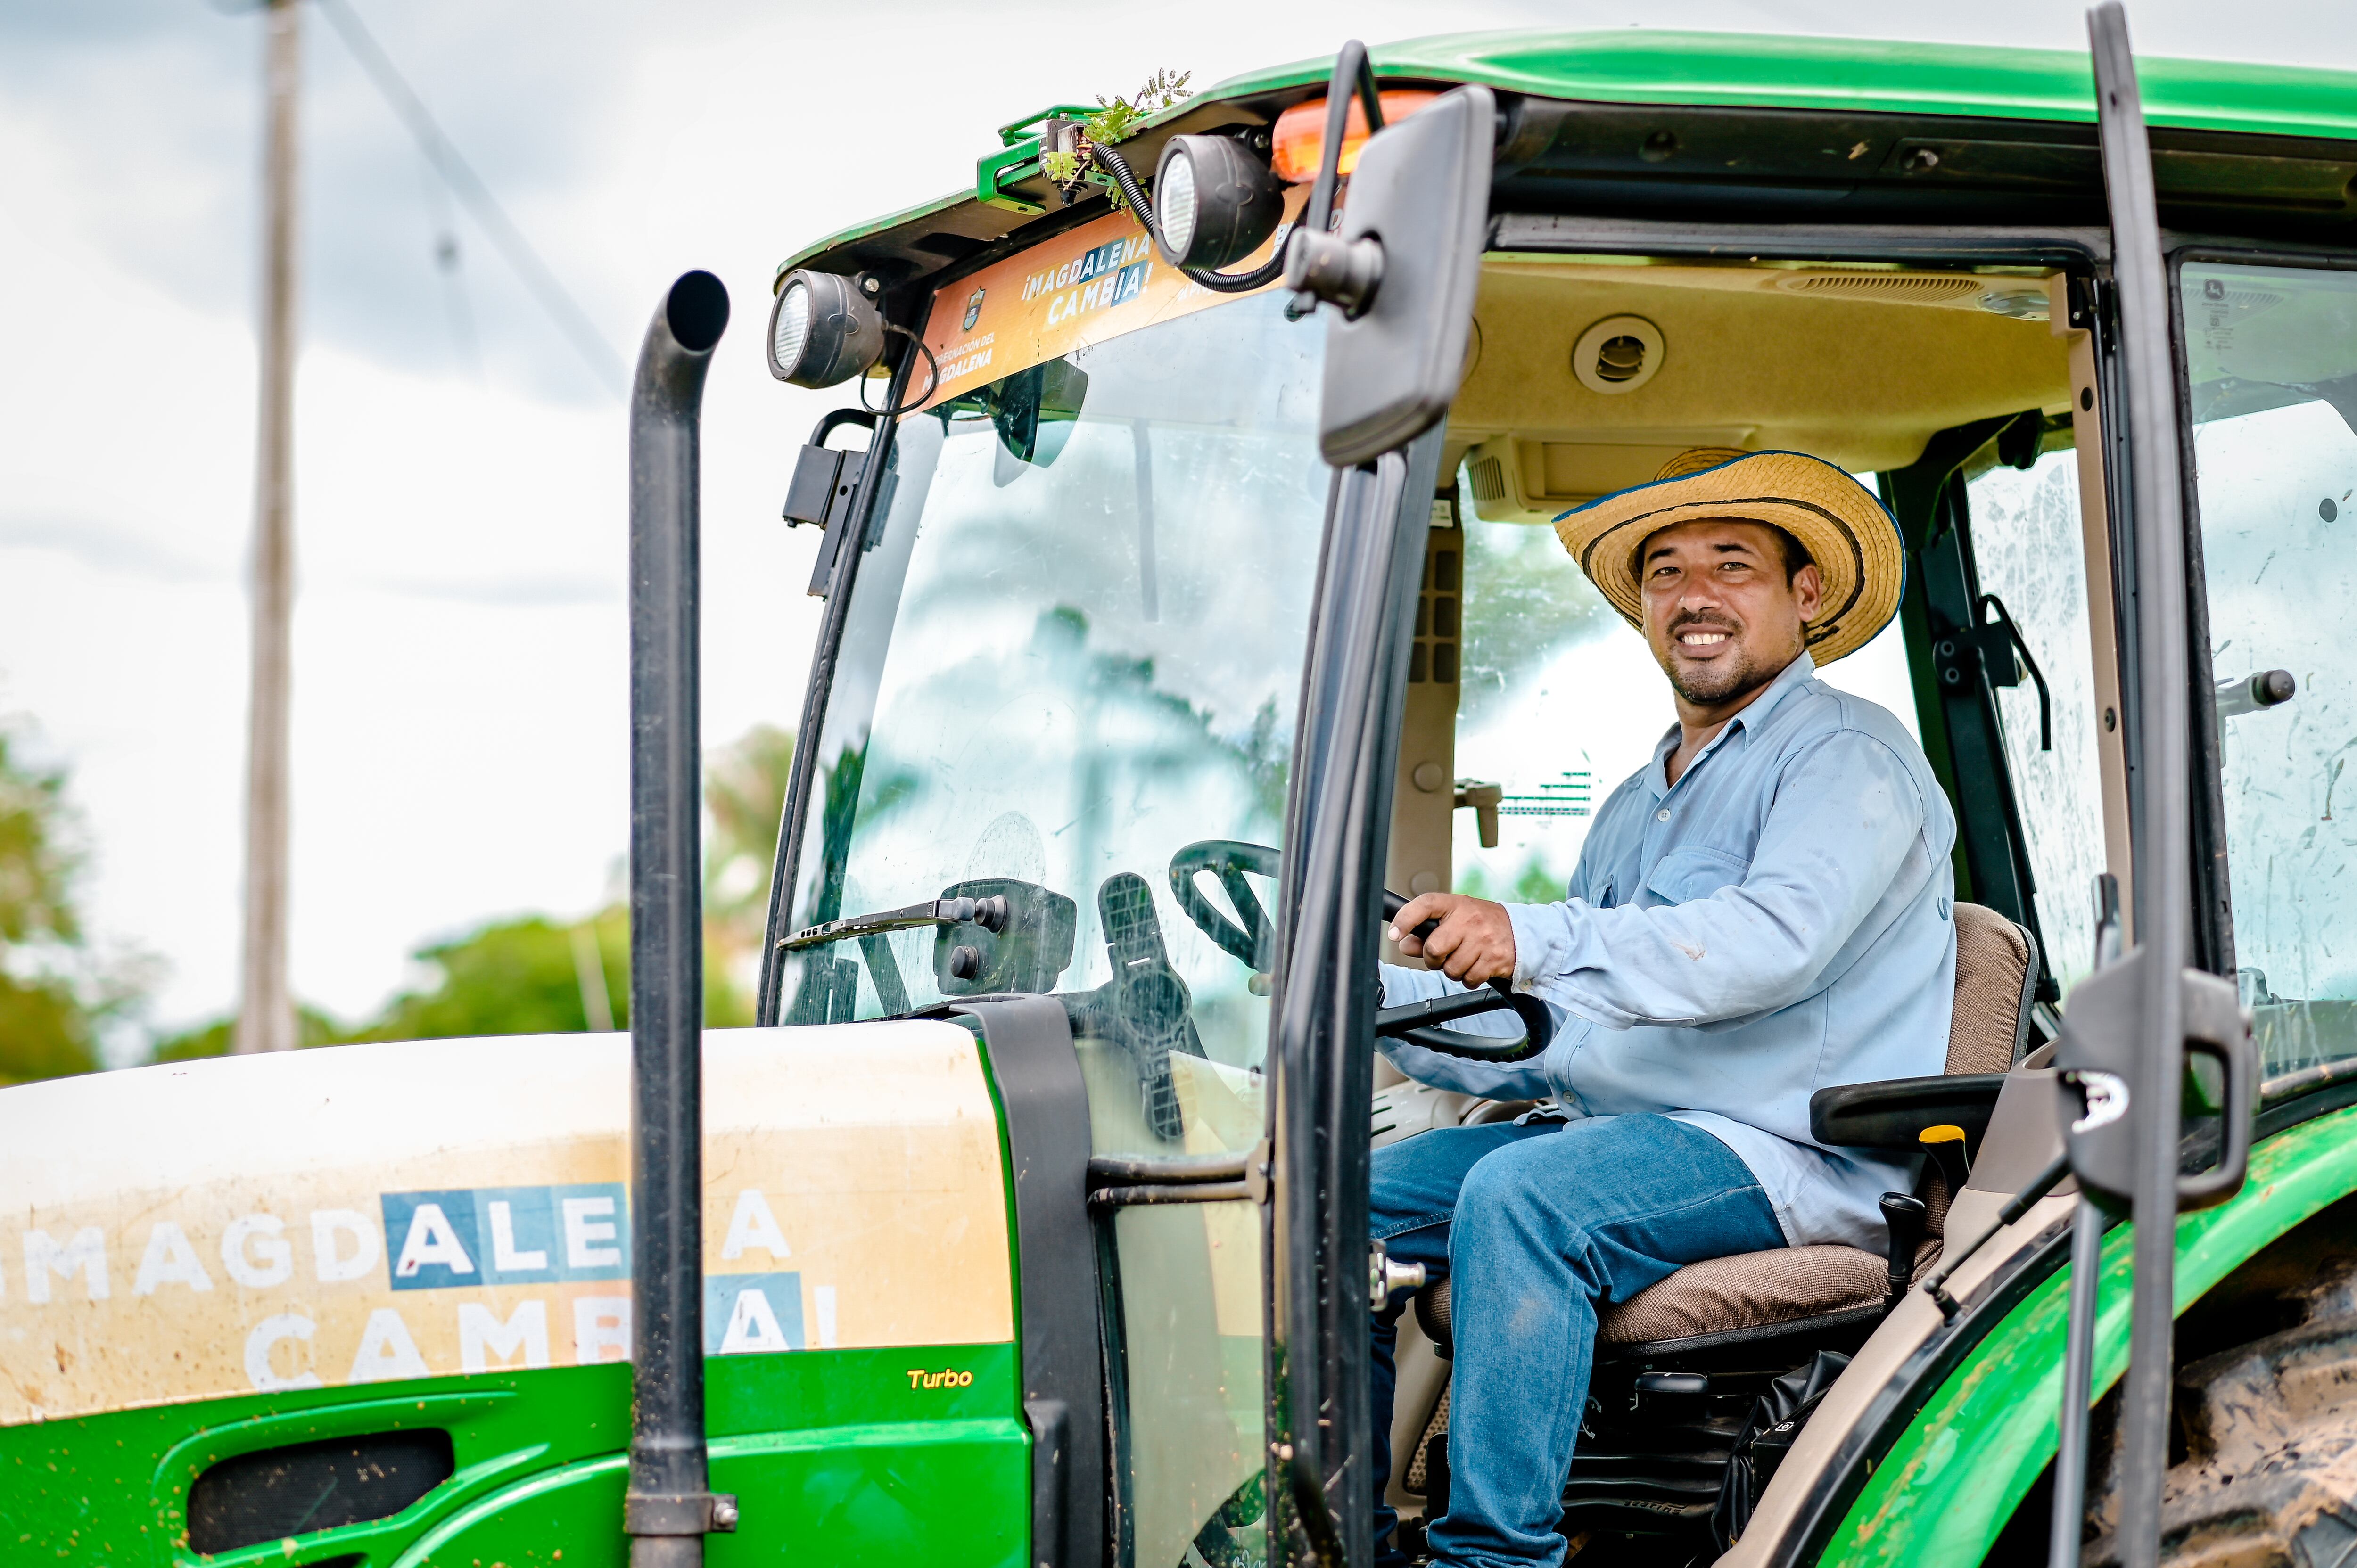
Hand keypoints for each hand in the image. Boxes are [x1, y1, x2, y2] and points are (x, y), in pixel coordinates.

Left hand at [1389, 893, 1516, 987]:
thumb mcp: (1454, 919)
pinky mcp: (1495, 959)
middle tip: (1443, 955)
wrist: (1521, 931)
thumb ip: (1426, 932)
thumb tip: (1405, 944)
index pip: (1424, 905)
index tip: (1394, 934)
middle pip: (1433, 949)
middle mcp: (1469, 919)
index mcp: (1454, 904)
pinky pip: (1468, 979)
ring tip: (1464, 959)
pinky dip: (1469, 978)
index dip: (1405, 919)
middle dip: (1433, 959)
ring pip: (1450, 969)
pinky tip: (1476, 966)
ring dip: (1453, 970)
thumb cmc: (1480, 923)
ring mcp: (1483, 939)